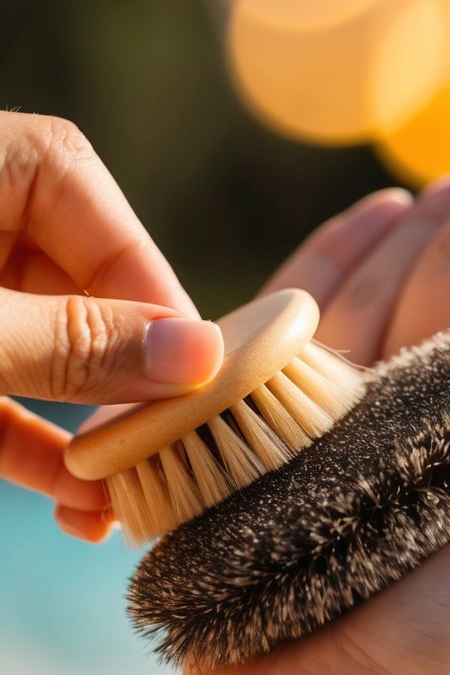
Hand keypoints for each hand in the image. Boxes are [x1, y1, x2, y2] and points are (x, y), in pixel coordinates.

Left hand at [0, 113, 222, 540]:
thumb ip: (71, 343)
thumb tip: (200, 357)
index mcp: (0, 164)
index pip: (113, 228)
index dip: (163, 313)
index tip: (205, 389)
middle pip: (90, 300)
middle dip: (129, 393)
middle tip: (178, 458)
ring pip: (47, 359)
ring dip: (88, 437)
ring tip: (132, 506)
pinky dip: (33, 450)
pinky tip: (80, 510)